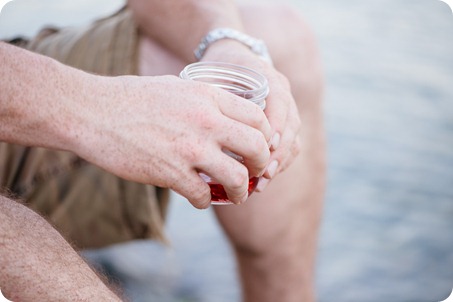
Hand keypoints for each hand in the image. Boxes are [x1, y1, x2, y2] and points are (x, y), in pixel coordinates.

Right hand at [73, 75, 271, 207]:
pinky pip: (203, 195)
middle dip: (262, 166)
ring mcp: (189, 148)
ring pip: (237, 178)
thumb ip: (206, 102)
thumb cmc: (132, 98)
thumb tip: (227, 118)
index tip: (259, 149)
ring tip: (236, 196)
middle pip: (257, 147)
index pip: (258, 117)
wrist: (92, 111)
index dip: (266, 137)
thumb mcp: (178, 87)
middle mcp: (206, 121)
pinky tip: (199, 199)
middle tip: (255, 174)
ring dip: (240, 192)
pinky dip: (205, 201)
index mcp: (209, 96)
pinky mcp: (170, 172)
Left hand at [202, 41, 301, 188]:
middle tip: (262, 174)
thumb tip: (203, 128)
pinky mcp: (284, 121)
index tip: (265, 146)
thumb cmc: (217, 68)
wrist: (231, 57)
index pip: (280, 100)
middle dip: (278, 152)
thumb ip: (211, 95)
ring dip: (280, 161)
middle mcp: (282, 91)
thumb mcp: (212, 76)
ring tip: (261, 183)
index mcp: (267, 76)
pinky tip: (265, 178)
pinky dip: (280, 162)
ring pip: (293, 137)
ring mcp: (286, 107)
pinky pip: (291, 144)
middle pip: (291, 123)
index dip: (275, 124)